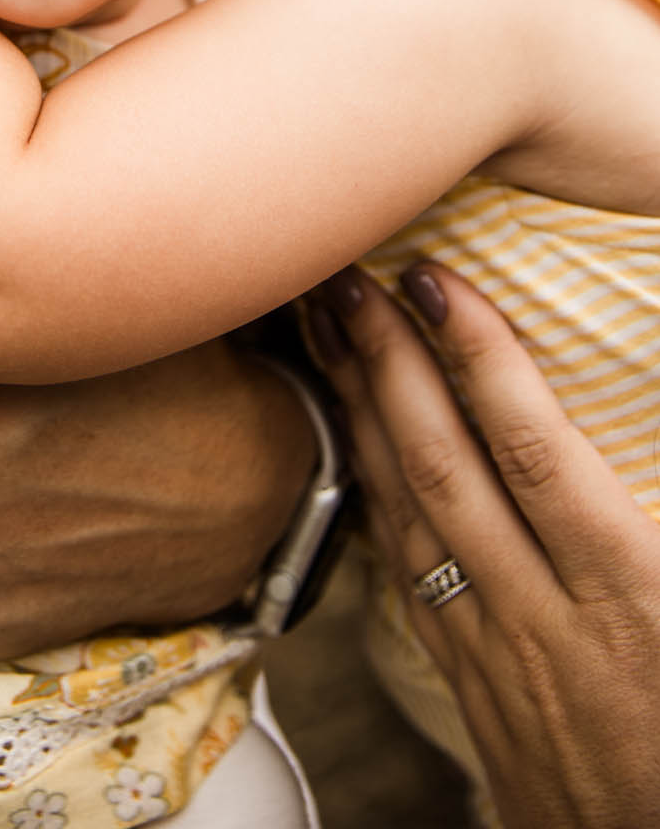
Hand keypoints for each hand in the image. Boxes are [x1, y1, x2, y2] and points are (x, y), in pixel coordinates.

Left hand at [309, 262, 659, 828]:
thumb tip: (639, 409)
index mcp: (625, 595)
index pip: (532, 452)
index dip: (480, 357)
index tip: (437, 278)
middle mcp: (543, 619)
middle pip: (444, 466)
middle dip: (389, 361)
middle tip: (348, 275)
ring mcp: (491, 652)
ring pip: (405, 510)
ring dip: (359, 407)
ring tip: (324, 322)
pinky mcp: (465, 677)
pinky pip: (403, 563)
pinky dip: (370, 483)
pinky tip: (347, 427)